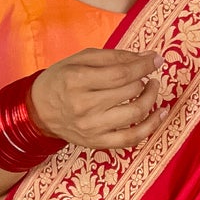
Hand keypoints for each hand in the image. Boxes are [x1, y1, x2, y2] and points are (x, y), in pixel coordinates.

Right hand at [29, 48, 166, 150]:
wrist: (39, 111)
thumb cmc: (61, 80)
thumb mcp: (80, 59)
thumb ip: (113, 56)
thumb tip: (146, 56)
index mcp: (77, 81)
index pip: (121, 73)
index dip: (144, 66)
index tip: (156, 58)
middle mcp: (84, 106)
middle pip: (130, 92)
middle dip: (145, 79)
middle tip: (146, 74)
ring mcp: (92, 128)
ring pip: (135, 114)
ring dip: (151, 99)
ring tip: (152, 88)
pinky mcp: (97, 142)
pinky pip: (131, 138)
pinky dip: (150, 126)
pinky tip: (160, 114)